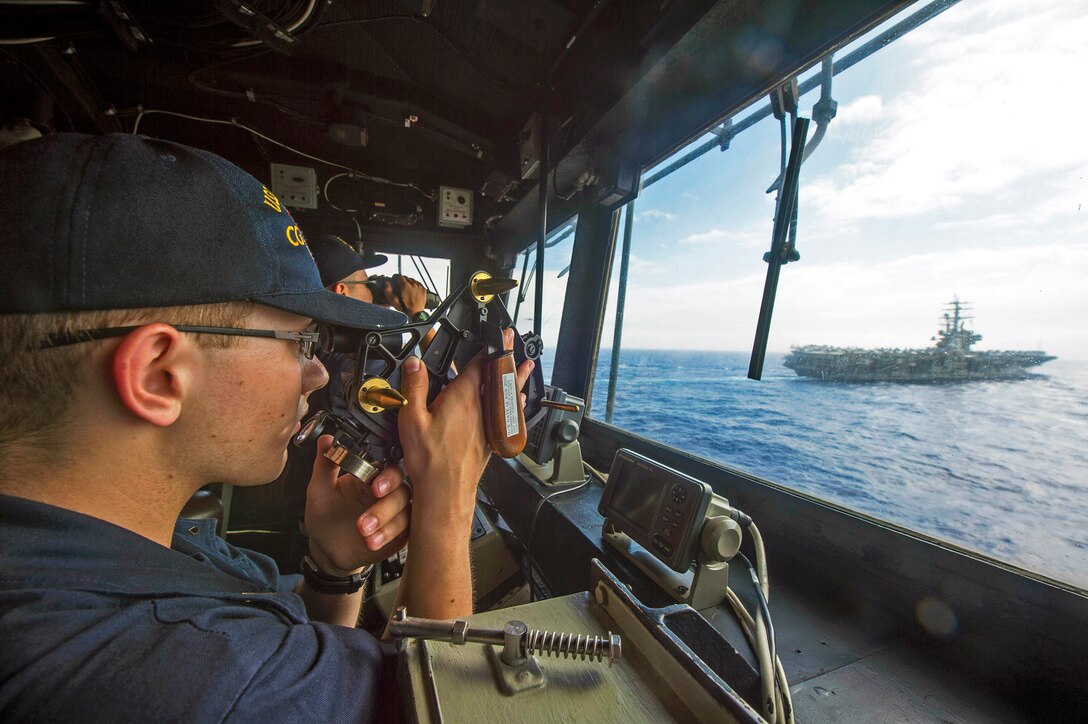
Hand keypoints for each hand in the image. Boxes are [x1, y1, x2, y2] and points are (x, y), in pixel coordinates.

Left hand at [304, 435, 410, 573]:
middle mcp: (388, 492)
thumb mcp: (320, 489)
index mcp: (372, 476)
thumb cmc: (324, 515)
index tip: (375, 487)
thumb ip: (326, 465)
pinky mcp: (399, 534)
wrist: (326, 549)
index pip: (390, 468)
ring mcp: (395, 514)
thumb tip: (326, 440)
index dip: (388, 476)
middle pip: (403, 491)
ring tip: (363, 532)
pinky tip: (372, 542)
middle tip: (366, 518)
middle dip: (387, 505)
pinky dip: (389, 536)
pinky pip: (405, 532)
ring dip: (386, 523)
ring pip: (406, 512)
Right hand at [383, 274, 427, 316]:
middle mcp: (413, 284)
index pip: (399, 276)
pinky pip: (418, 283)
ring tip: (406, 288)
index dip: (395, 277)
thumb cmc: (405, 308)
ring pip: (412, 280)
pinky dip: (414, 285)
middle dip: (401, 280)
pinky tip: (412, 289)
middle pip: (405, 277)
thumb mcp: (394, 301)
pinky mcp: (423, 289)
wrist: (417, 313)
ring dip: (408, 282)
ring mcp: (419, 286)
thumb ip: (388, 292)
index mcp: (405, 286)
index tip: (394, 279)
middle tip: (399, 285)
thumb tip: (386, 283)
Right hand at [397, 328, 533, 519]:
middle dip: (506, 355)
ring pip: (507, 394)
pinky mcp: (491, 438)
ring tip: (526, 364)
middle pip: (498, 375)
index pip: (481, 363)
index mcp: (463, 397)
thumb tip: (414, 363)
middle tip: (514, 339)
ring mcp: (488, 423)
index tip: (499, 332)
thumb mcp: (410, 419)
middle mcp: (480, 408)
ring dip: (516, 376)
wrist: (446, 491)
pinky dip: (514, 403)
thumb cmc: (430, 461)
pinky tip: (520, 402)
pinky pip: (507, 414)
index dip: (490, 346)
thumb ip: (414, 388)